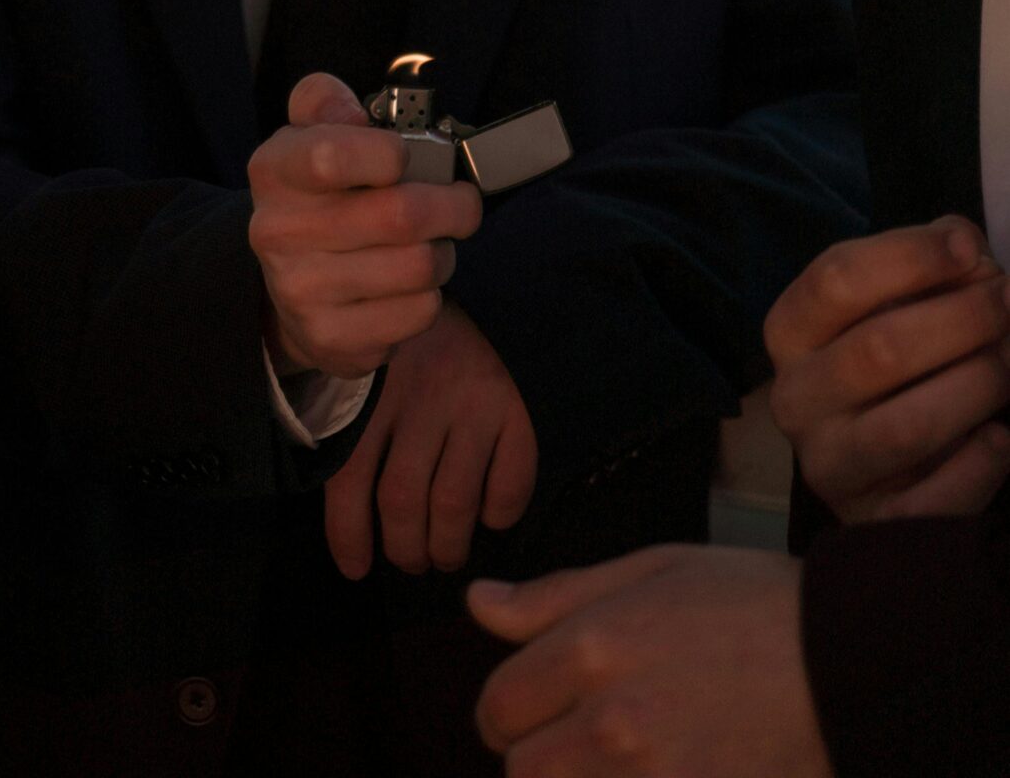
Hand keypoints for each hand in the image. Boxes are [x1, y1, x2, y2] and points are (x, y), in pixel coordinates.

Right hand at [249, 73, 481, 378]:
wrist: (290, 282)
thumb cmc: (319, 194)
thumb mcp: (310, 133)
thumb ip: (325, 100)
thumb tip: (352, 111)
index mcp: (275, 170)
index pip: (330, 156)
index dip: (387, 153)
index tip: (405, 156)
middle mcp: (278, 232)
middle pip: (401, 215)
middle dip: (452, 204)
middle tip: (459, 202)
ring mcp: (302, 291)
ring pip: (419, 265)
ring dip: (444, 251)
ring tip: (431, 242)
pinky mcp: (333, 339)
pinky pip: (419, 312)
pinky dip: (431, 294)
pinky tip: (411, 283)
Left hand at [324, 299, 536, 577]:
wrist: (437, 286)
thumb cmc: (392, 351)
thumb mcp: (356, 381)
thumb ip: (349, 440)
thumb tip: (348, 534)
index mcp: (367, 395)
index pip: (349, 482)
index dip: (349, 537)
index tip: (357, 570)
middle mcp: (416, 398)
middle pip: (403, 502)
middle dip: (406, 549)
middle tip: (412, 560)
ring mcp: (468, 400)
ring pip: (453, 502)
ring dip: (448, 544)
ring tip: (445, 553)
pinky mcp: (510, 404)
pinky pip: (510, 480)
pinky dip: (500, 511)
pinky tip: (491, 516)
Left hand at [469, 544, 830, 776]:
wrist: (849, 660)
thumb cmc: (751, 602)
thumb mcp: (652, 569)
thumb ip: (555, 596)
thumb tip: (477, 603)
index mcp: (593, 647)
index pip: (499, 706)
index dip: (511, 708)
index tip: (536, 705)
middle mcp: (612, 721)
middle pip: (521, 772)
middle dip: (536, 756)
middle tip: (572, 739)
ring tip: (612, 757)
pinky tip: (652, 771)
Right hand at [766, 215, 1009, 522]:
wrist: (888, 466)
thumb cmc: (896, 361)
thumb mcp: (896, 301)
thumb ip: (927, 263)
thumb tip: (965, 245)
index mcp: (789, 332)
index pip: (836, 279)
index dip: (912, 256)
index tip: (971, 250)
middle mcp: (795, 399)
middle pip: (880, 349)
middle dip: (965, 320)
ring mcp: (828, 465)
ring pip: (909, 425)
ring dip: (979, 387)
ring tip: (1009, 366)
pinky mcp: (871, 523)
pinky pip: (934, 500)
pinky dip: (982, 464)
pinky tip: (1000, 438)